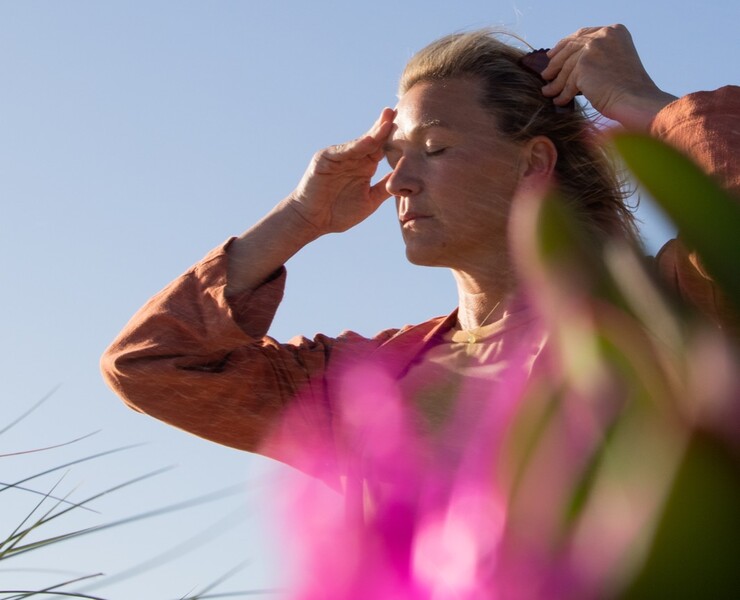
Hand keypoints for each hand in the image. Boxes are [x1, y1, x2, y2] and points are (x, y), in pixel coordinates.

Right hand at [287, 108, 394, 234]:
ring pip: (360, 143)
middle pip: (372, 139)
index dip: (395, 138)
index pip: (382, 148)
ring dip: (374, 132)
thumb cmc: (338, 213)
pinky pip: (342, 151)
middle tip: (400, 111)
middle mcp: (353, 158)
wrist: (311, 221)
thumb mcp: (369, 201)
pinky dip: (355, 146)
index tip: (411, 127)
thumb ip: (384, 188)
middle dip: (385, 126)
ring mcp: (339, 157)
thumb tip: (404, 179)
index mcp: (365, 166)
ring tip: (388, 120)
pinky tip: (368, 140)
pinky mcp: (325, 159)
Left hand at [540, 24, 676, 129]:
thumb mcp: (615, 61)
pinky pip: (568, 81)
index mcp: (614, 31)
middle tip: (546, 73)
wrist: (635, 100)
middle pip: (571, 48)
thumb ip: (597, 55)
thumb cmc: (628, 88)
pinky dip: (562, 93)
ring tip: (549, 91)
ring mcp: (593, 48)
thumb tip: (571, 62)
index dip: (565, 44)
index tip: (553, 54)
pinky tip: (559, 100)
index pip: (582, 34)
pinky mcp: (584, 65)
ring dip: (556, 82)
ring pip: (567, 67)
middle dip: (556, 62)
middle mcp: (604, 35)